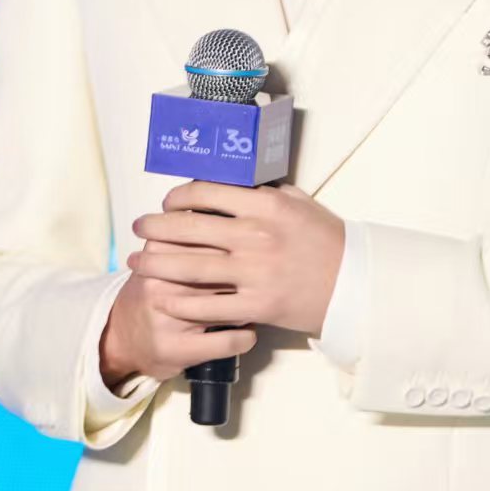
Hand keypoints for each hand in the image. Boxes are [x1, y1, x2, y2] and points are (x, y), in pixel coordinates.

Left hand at [127, 180, 345, 341]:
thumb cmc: (327, 241)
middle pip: (188, 229)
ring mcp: (255, 272)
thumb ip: (265, 194)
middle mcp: (256, 236)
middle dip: (154, 228)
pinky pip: (208, 305)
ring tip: (136, 262)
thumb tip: (232, 185)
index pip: (206, 193)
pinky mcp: (256, 304)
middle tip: (138, 229)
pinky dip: (180, 301)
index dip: (178, 197)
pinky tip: (162, 296)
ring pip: (190, 267)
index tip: (168, 203)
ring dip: (156, 264)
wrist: (353, 283)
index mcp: (266, 205)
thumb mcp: (300, 203)